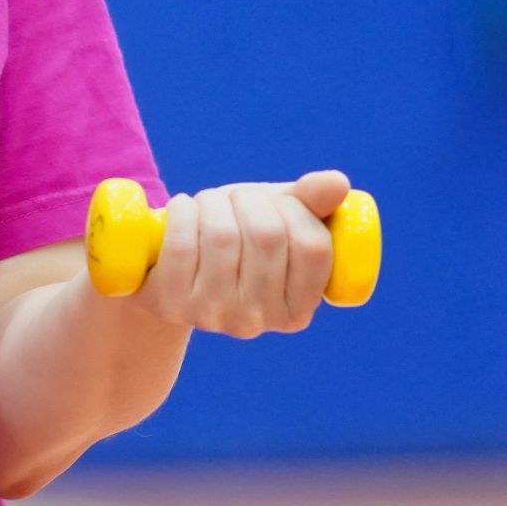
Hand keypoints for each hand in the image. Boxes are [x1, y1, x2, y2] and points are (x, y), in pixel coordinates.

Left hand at [134, 170, 351, 337]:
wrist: (168, 270)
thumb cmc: (236, 239)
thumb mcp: (278, 219)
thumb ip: (313, 202)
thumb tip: (338, 184)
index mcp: (297, 310)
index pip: (313, 248)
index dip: (296, 210)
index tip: (276, 202)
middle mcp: (259, 322)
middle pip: (267, 236)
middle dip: (249, 201)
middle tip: (235, 199)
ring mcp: (214, 316)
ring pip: (223, 236)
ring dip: (213, 203)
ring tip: (208, 203)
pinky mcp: (173, 304)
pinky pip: (182, 245)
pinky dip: (183, 212)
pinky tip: (183, 208)